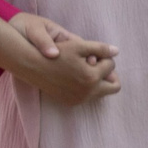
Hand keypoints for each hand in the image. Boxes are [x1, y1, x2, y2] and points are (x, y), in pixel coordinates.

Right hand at [5, 12, 120, 104]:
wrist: (30, 64)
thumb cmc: (55, 52)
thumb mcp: (78, 45)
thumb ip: (100, 48)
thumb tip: (117, 51)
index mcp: (91, 76)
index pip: (111, 66)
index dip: (104, 57)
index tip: (92, 53)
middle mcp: (88, 91)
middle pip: (114, 86)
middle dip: (109, 74)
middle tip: (99, 64)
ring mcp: (79, 99)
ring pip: (102, 92)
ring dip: (98, 81)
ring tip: (86, 69)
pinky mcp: (70, 102)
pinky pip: (88, 97)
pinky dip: (88, 87)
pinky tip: (77, 77)